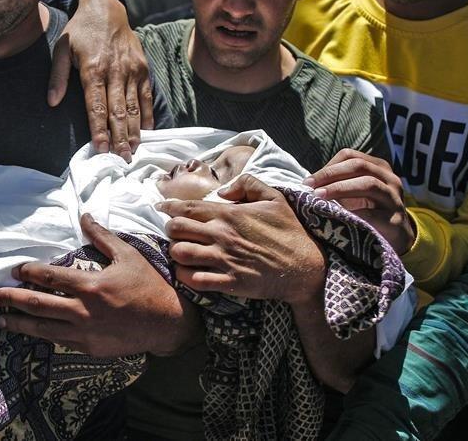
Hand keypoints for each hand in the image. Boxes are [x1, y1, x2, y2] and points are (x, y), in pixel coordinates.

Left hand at [0, 214, 200, 356]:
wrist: (167, 323)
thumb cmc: (148, 286)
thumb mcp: (127, 255)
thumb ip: (102, 236)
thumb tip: (85, 216)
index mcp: (91, 285)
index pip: (49, 277)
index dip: (28, 273)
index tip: (14, 271)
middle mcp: (84, 310)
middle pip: (38, 304)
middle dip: (12, 299)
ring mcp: (85, 333)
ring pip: (43, 328)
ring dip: (20, 322)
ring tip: (2, 319)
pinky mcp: (89, 348)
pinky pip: (59, 341)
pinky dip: (42, 335)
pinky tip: (31, 331)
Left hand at [48, 0, 153, 161]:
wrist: (106, 8)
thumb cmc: (80, 31)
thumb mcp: (61, 48)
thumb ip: (57, 77)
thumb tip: (52, 102)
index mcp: (93, 68)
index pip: (96, 106)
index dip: (98, 129)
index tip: (101, 148)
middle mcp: (115, 71)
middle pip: (118, 111)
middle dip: (119, 137)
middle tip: (120, 160)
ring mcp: (132, 70)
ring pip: (134, 107)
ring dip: (134, 131)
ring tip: (133, 152)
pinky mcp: (143, 68)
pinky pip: (146, 96)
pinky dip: (147, 115)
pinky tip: (146, 132)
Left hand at [162, 174, 325, 305]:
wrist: (306, 267)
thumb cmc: (289, 231)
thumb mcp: (274, 197)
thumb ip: (247, 184)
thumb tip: (223, 192)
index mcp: (230, 214)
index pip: (187, 208)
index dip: (169, 207)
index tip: (161, 207)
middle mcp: (222, 236)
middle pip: (177, 229)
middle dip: (170, 230)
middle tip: (176, 232)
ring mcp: (224, 260)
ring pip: (180, 254)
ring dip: (175, 253)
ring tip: (181, 252)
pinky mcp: (229, 283)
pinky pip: (193, 280)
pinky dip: (185, 276)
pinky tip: (189, 272)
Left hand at [303, 148, 415, 253]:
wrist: (396, 237)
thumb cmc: (368, 210)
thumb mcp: (354, 192)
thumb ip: (337, 184)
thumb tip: (307, 183)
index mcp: (378, 167)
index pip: (350, 156)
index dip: (328, 166)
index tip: (309, 180)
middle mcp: (390, 178)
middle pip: (359, 166)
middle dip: (331, 175)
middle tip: (310, 187)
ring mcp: (395, 198)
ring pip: (369, 184)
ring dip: (340, 188)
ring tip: (320, 197)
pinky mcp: (396, 220)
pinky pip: (374, 213)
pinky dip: (353, 213)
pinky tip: (338, 216)